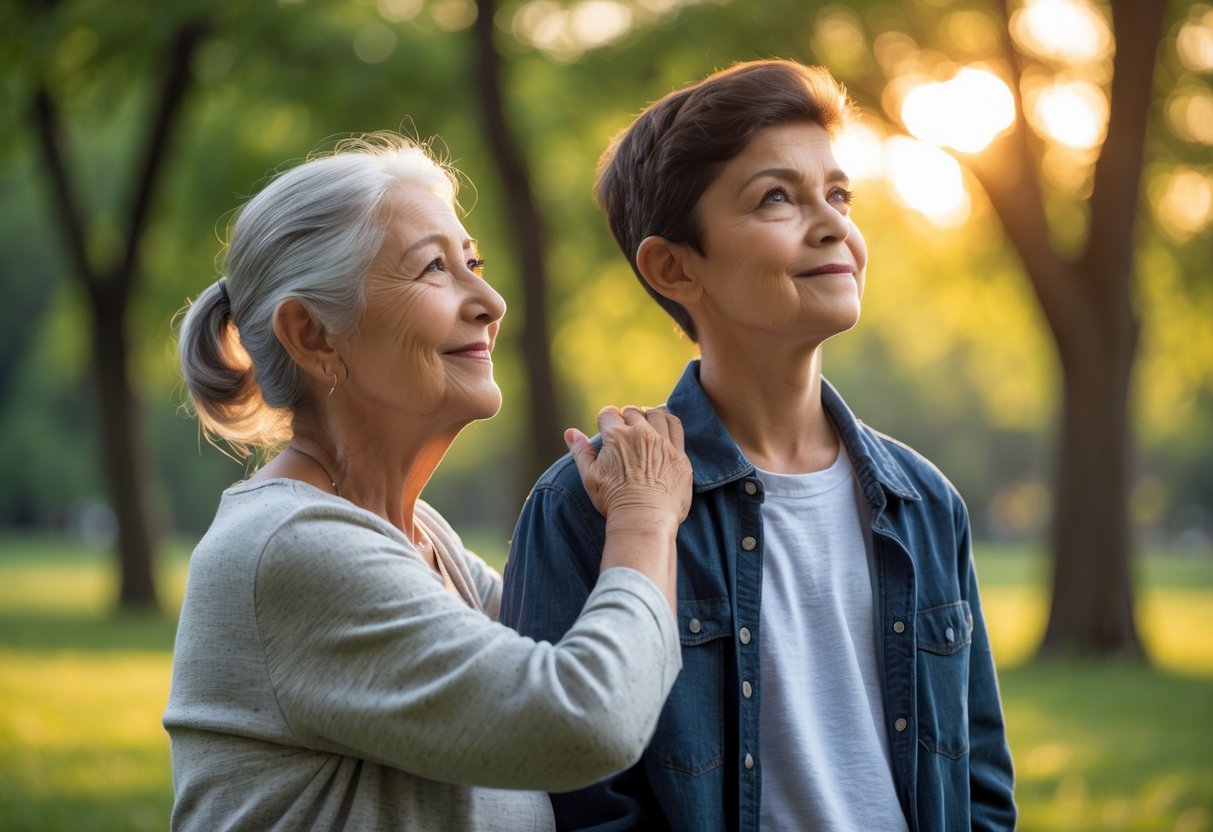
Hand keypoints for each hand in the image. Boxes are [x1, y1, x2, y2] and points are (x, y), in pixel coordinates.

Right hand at [566, 405, 692, 524]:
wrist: (644, 518)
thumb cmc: (613, 500)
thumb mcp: (590, 477)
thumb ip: (580, 452)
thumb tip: (570, 432)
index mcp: (615, 436)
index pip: (609, 413)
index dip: (606, 419)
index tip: (608, 428)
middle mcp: (640, 433)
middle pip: (632, 412)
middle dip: (627, 419)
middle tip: (626, 432)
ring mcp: (662, 442)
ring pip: (656, 414)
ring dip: (648, 417)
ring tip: (646, 427)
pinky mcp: (678, 453)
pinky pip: (675, 426)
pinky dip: (669, 421)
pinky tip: (665, 427)